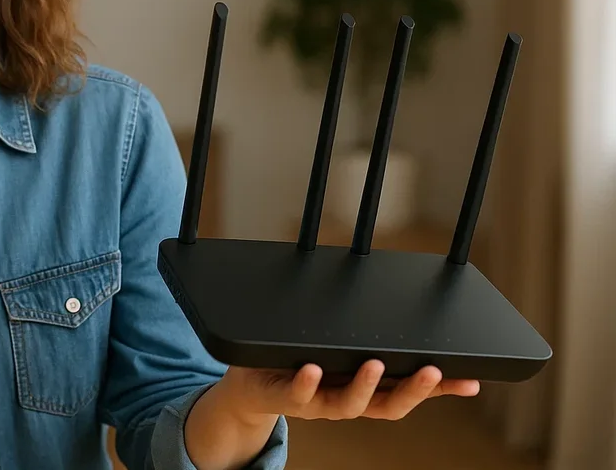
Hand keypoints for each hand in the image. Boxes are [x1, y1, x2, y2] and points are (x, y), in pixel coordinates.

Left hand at [216, 360, 479, 422]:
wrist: (251, 386)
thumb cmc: (300, 364)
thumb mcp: (338, 350)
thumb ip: (366, 339)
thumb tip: (399, 316)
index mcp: (366, 388)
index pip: (411, 391)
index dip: (441, 389)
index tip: (471, 380)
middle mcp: (348, 400)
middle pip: (389, 405)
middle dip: (413, 390)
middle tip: (433, 370)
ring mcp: (319, 402)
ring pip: (349, 404)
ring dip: (363, 385)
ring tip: (374, 365)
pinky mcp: (287, 397)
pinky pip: (299, 393)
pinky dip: (307, 381)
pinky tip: (313, 368)